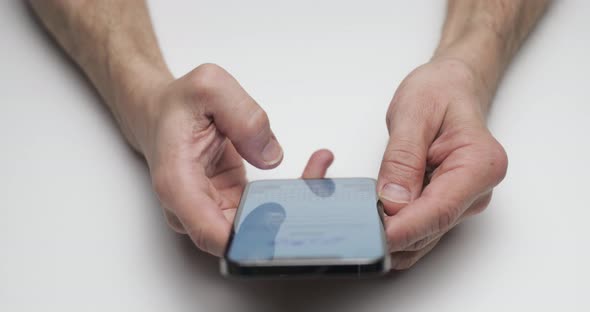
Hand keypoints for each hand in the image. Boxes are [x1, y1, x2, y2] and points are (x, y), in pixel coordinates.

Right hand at [136, 64, 333, 255]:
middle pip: (243, 238)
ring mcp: (212, 210)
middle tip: (317, 181)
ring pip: (260, 229)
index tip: (287, 214)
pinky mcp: (231, 204)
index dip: (255, 237)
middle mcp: (193, 207)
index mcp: (178, 184)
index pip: (215, 235)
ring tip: (319, 167)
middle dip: (286, 219)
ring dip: (294, 206)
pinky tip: (313, 168)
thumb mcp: (209, 87)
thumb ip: (243, 116)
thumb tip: (270, 155)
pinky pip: (265, 212)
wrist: (161, 113)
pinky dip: (291, 196)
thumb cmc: (177, 105)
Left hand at [377, 59, 507, 269]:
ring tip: (359, 221)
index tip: (375, 236)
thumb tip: (392, 201)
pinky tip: (372, 219)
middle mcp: (476, 191)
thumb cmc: (439, 92)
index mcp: (479, 165)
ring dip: (391, 234)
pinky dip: (395, 229)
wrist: (451, 88)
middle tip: (354, 228)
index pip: (439, 210)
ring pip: (423, 236)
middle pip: (430, 228)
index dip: (404, 228)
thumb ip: (403, 159)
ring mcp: (462, 203)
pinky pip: (418, 228)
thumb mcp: (413, 114)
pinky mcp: (445, 206)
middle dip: (392, 233)